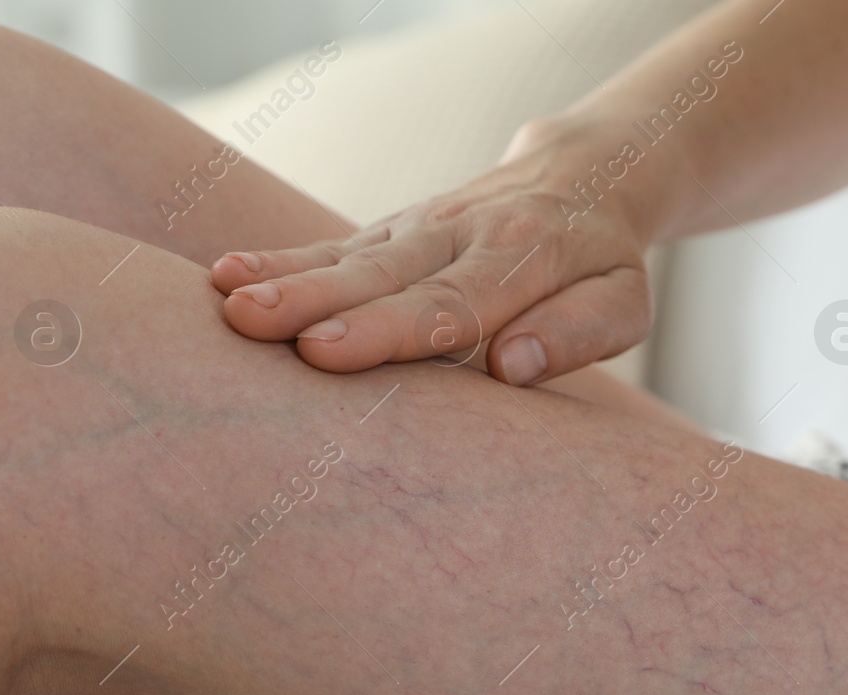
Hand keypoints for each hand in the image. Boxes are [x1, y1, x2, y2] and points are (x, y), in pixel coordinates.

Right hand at [211, 117, 655, 383]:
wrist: (585, 174)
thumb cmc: (602, 262)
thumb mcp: (625, 302)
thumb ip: (578, 331)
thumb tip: (514, 366)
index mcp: (524, 257)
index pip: (450, 304)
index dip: (386, 329)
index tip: (324, 352)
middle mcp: (461, 234)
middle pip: (383, 275)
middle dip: (313, 300)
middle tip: (250, 322)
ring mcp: (419, 227)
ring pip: (349, 255)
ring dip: (283, 277)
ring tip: (223, 299)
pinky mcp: (392, 229)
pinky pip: (334, 245)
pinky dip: (280, 257)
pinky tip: (223, 272)